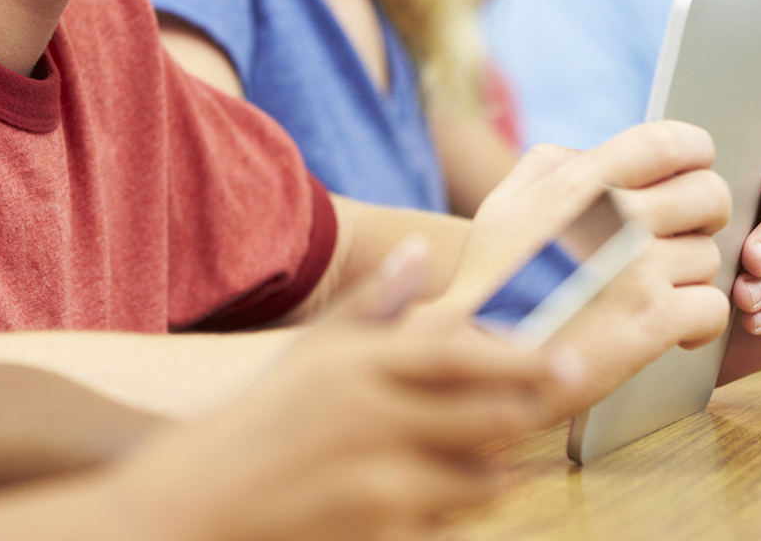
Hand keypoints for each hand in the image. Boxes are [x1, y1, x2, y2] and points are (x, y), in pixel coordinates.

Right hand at [114, 241, 569, 540]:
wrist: (196, 507)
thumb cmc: (255, 423)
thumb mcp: (308, 353)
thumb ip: (372, 305)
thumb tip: (419, 249)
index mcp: (357, 368)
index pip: (460, 356)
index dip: (521, 358)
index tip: (565, 356)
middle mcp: (374, 423)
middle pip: (488, 417)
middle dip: (529, 411)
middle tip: (557, 399)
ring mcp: (379, 487)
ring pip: (480, 480)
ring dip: (497, 468)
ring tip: (499, 456)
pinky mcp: (381, 538)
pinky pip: (447, 527)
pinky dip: (455, 513)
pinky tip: (441, 498)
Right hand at [452, 122, 733, 418]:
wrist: (476, 359)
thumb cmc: (492, 283)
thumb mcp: (504, 204)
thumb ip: (552, 165)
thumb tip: (602, 156)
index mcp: (580, 183)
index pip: (670, 142)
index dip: (694, 153)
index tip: (690, 172)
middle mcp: (615, 217)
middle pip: (709, 195)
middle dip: (702, 218)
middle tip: (679, 239)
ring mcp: (638, 269)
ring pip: (709, 256)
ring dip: (689, 276)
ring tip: (652, 292)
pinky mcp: (653, 321)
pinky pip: (712, 307)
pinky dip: (699, 322)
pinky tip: (671, 329)